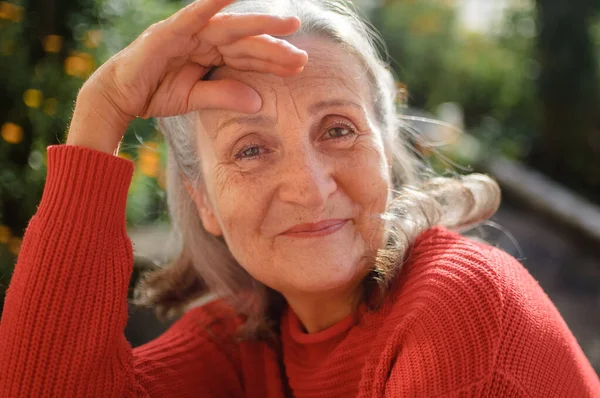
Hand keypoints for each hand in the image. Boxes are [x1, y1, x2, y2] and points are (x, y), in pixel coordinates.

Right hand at [67, 0, 307, 154]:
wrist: (120, 95)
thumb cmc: (156, 92)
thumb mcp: (195, 98)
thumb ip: (224, 95)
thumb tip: (258, 102)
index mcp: (212, 54)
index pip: (249, 56)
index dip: (273, 61)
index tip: (300, 66)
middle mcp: (205, 39)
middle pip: (246, 42)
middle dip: (275, 46)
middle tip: (303, 53)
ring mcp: (190, 32)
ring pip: (231, 28)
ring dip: (259, 25)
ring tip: (288, 24)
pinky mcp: (172, 31)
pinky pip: (195, 14)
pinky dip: (214, 3)